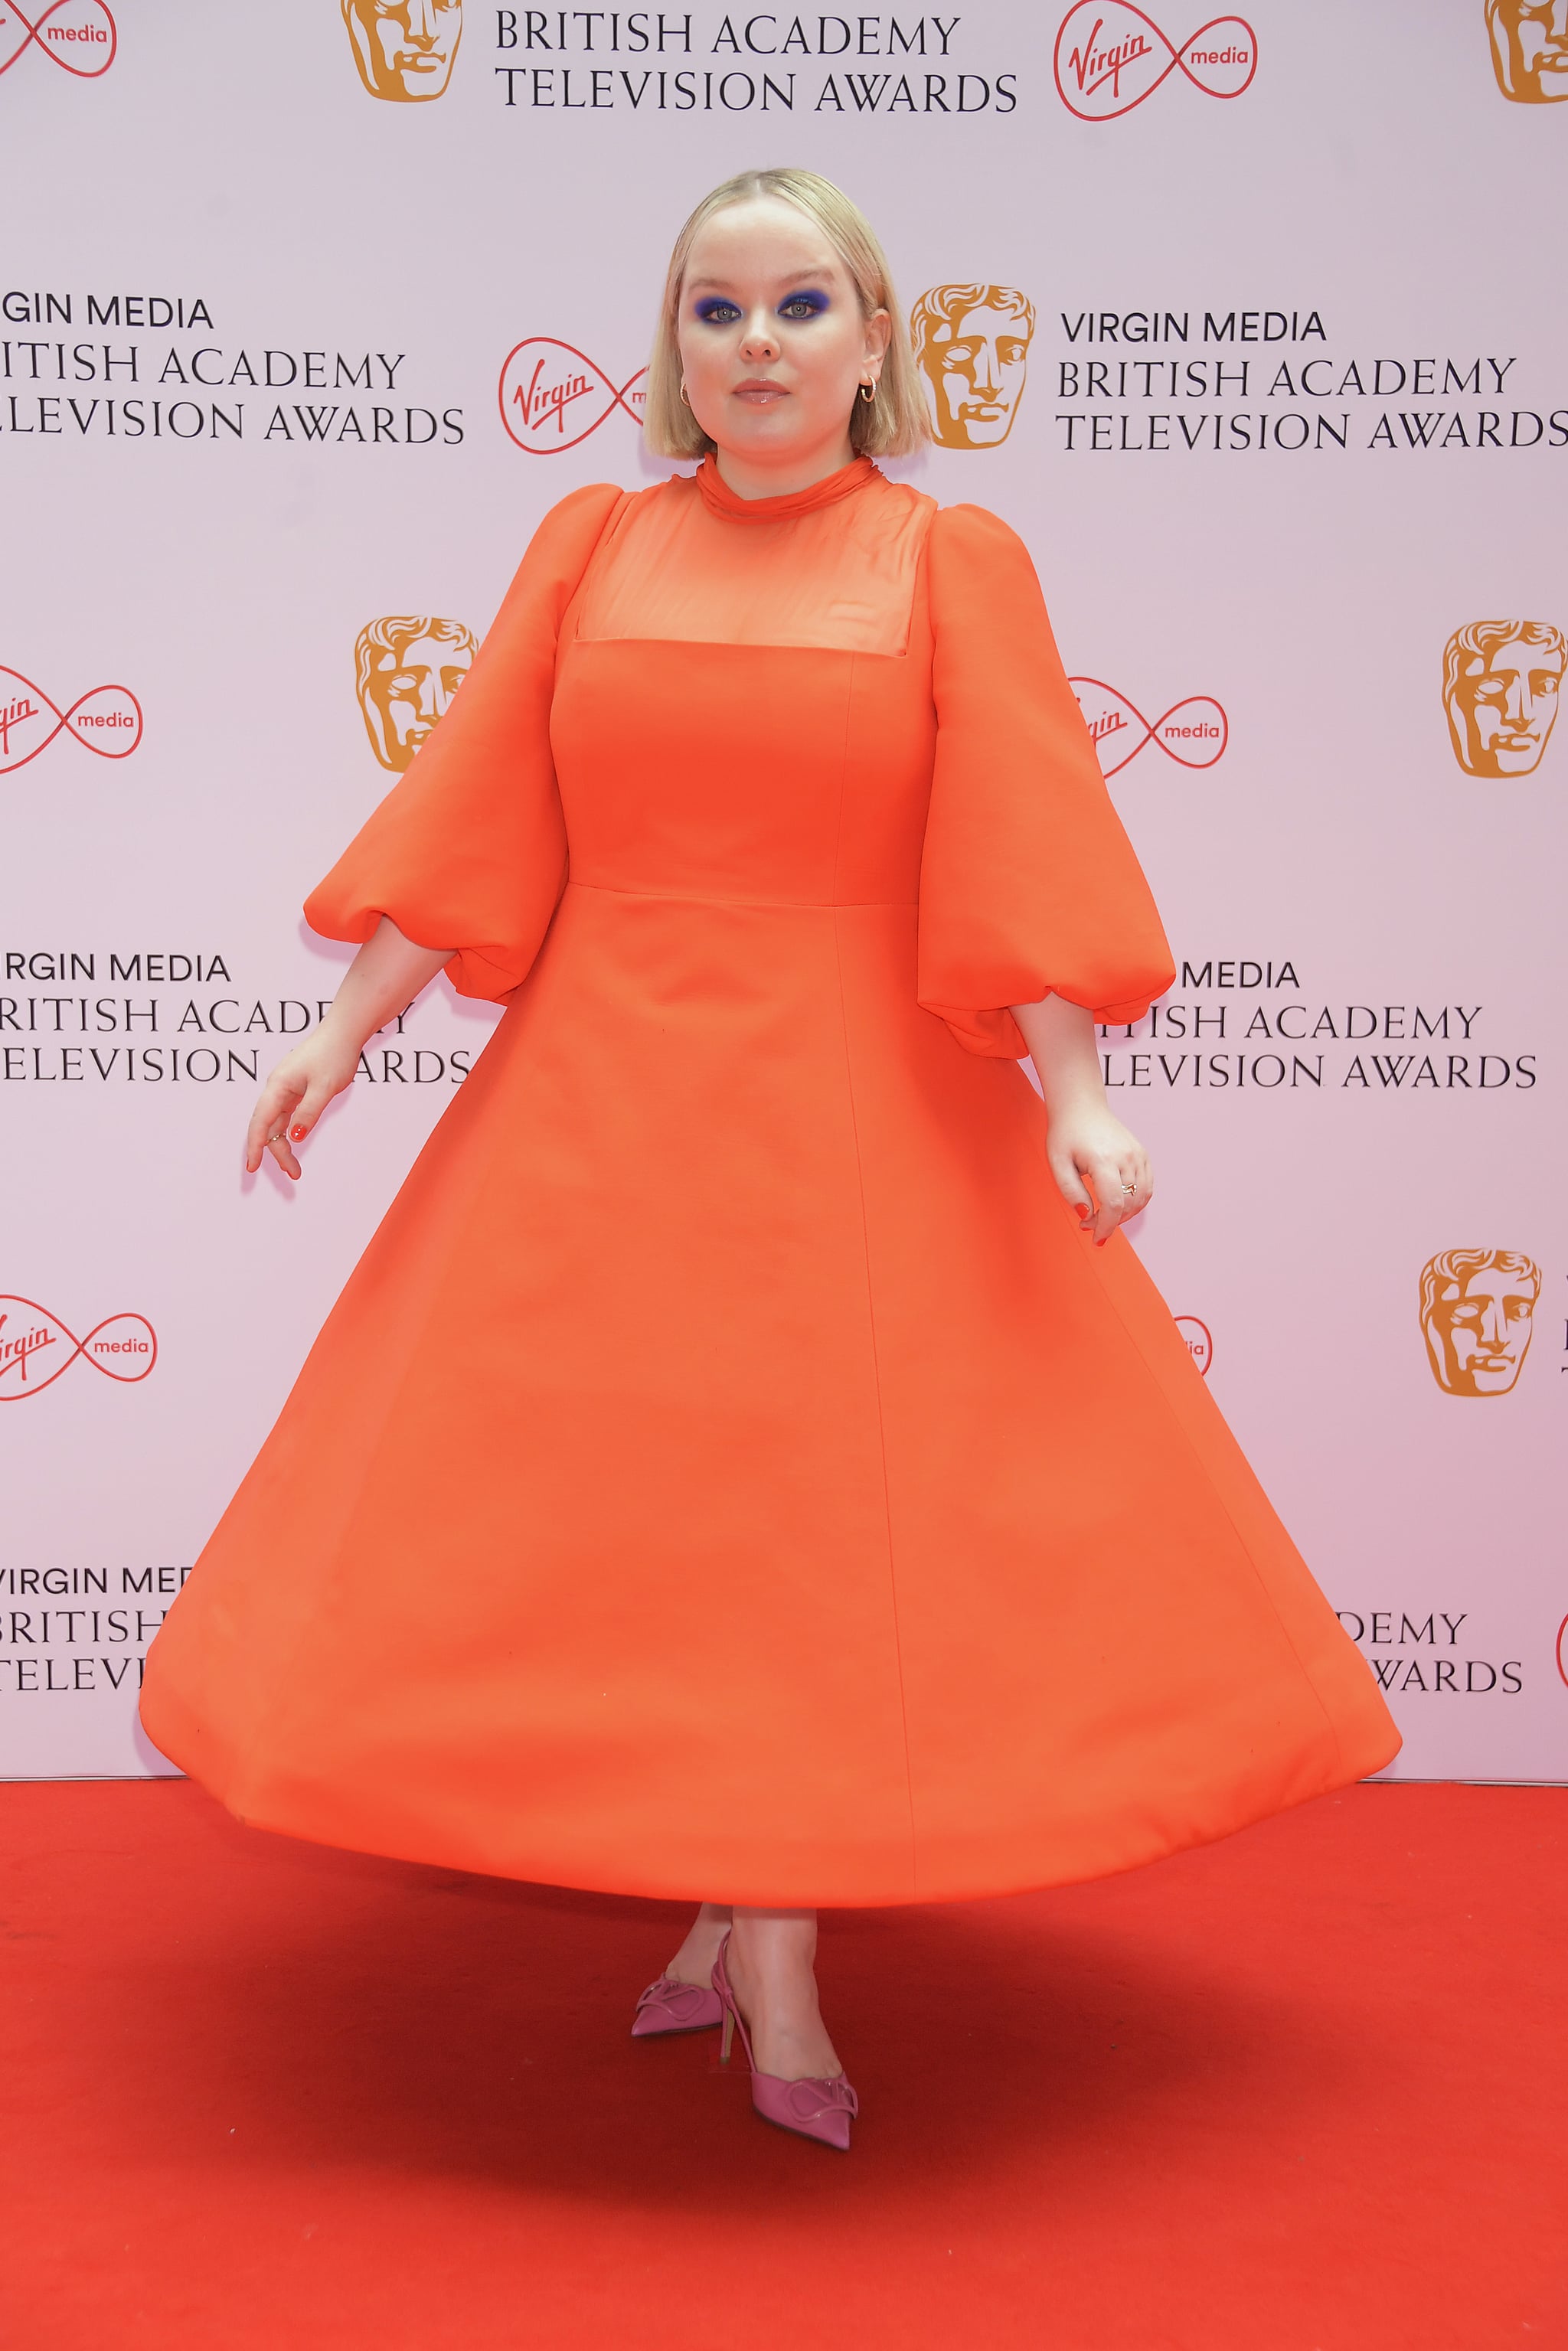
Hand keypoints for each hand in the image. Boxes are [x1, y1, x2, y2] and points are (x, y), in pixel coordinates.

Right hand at [244, 1029, 359, 1179]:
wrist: (343, 1032)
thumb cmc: (333, 1054)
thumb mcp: (324, 1087)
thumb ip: (309, 1113)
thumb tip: (294, 1137)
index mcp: (278, 1086)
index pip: (260, 1122)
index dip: (255, 1146)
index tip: (252, 1168)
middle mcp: (277, 1088)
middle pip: (268, 1126)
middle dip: (276, 1152)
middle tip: (293, 1174)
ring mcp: (286, 1089)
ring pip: (278, 1123)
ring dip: (284, 1144)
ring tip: (295, 1167)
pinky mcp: (297, 1090)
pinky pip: (287, 1115)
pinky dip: (291, 1131)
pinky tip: (296, 1142)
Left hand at [1045, 1103, 1152, 1244]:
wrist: (1081, 1106)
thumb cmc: (1065, 1135)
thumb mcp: (1057, 1164)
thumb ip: (1071, 1192)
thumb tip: (1087, 1216)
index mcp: (1103, 1159)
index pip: (1113, 1205)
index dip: (1106, 1228)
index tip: (1096, 1239)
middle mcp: (1126, 1157)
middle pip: (1128, 1204)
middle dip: (1111, 1222)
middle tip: (1090, 1224)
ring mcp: (1138, 1154)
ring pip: (1141, 1198)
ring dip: (1125, 1214)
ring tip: (1103, 1215)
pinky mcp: (1142, 1154)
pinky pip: (1147, 1187)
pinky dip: (1136, 1202)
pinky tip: (1118, 1204)